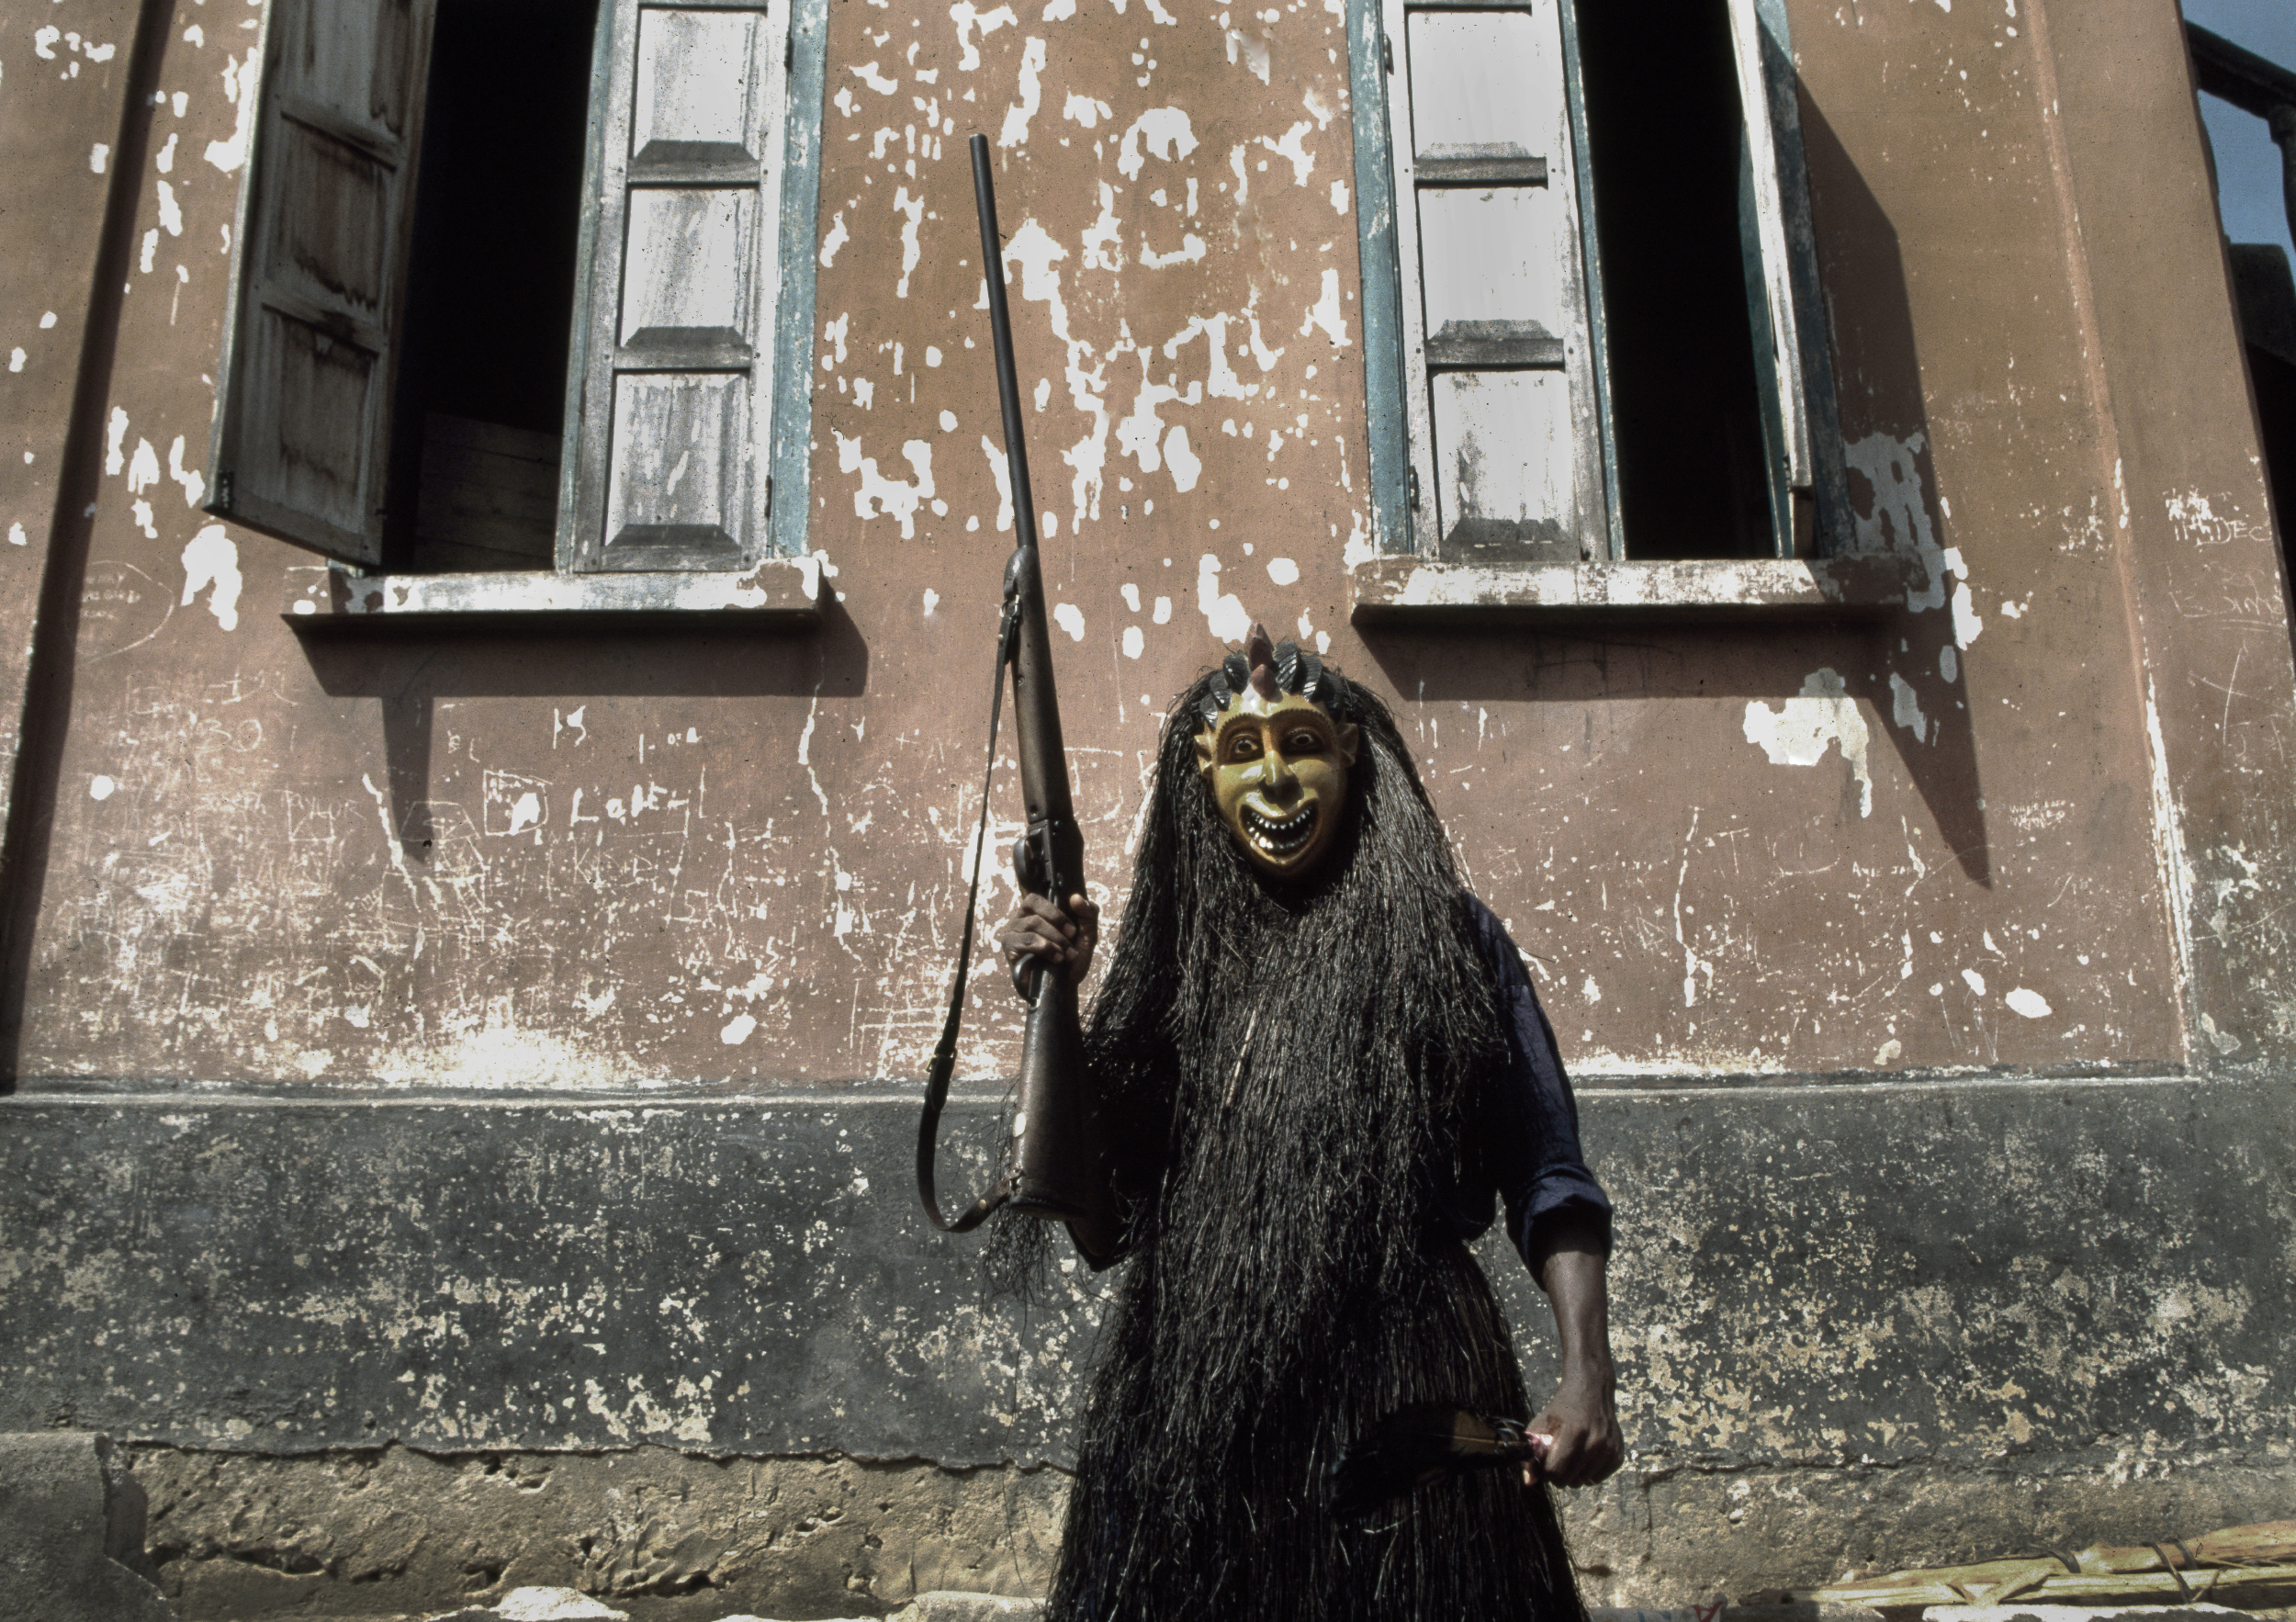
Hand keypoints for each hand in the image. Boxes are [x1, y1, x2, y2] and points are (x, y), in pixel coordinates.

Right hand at [993, 892, 1098, 989]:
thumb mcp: (1087, 935)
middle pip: (1034, 907)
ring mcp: (1013, 933)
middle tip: (1071, 937)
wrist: (1064, 988)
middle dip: (1057, 923)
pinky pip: (1027, 940)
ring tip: (1066, 954)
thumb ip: (1088, 914)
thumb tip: (1076, 897)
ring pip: (1033, 924)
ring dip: (1055, 939)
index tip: (1072, 929)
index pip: (1036, 898)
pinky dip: (1046, 948)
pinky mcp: (1010, 949)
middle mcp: (1021, 920)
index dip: (1055, 910)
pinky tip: (1056, 959)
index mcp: (1036, 912)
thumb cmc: (1072, 959)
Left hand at [1524, 1364, 1621, 1487]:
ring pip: (1583, 1481)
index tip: (1544, 1464)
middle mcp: (1595, 1443)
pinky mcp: (1618, 1455)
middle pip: (1570, 1481)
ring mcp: (1609, 1450)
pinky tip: (1585, 1456)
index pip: (1555, 1471)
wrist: (1592, 1392)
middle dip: (1559, 1475)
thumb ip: (1532, 1452)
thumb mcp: (1542, 1423)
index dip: (1545, 1472)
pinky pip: (1598, 1479)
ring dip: (1574, 1474)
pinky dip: (1589, 1473)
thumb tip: (1528, 1482)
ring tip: (1572, 1455)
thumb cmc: (1563, 1409)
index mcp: (1574, 1432)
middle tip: (1557, 1460)